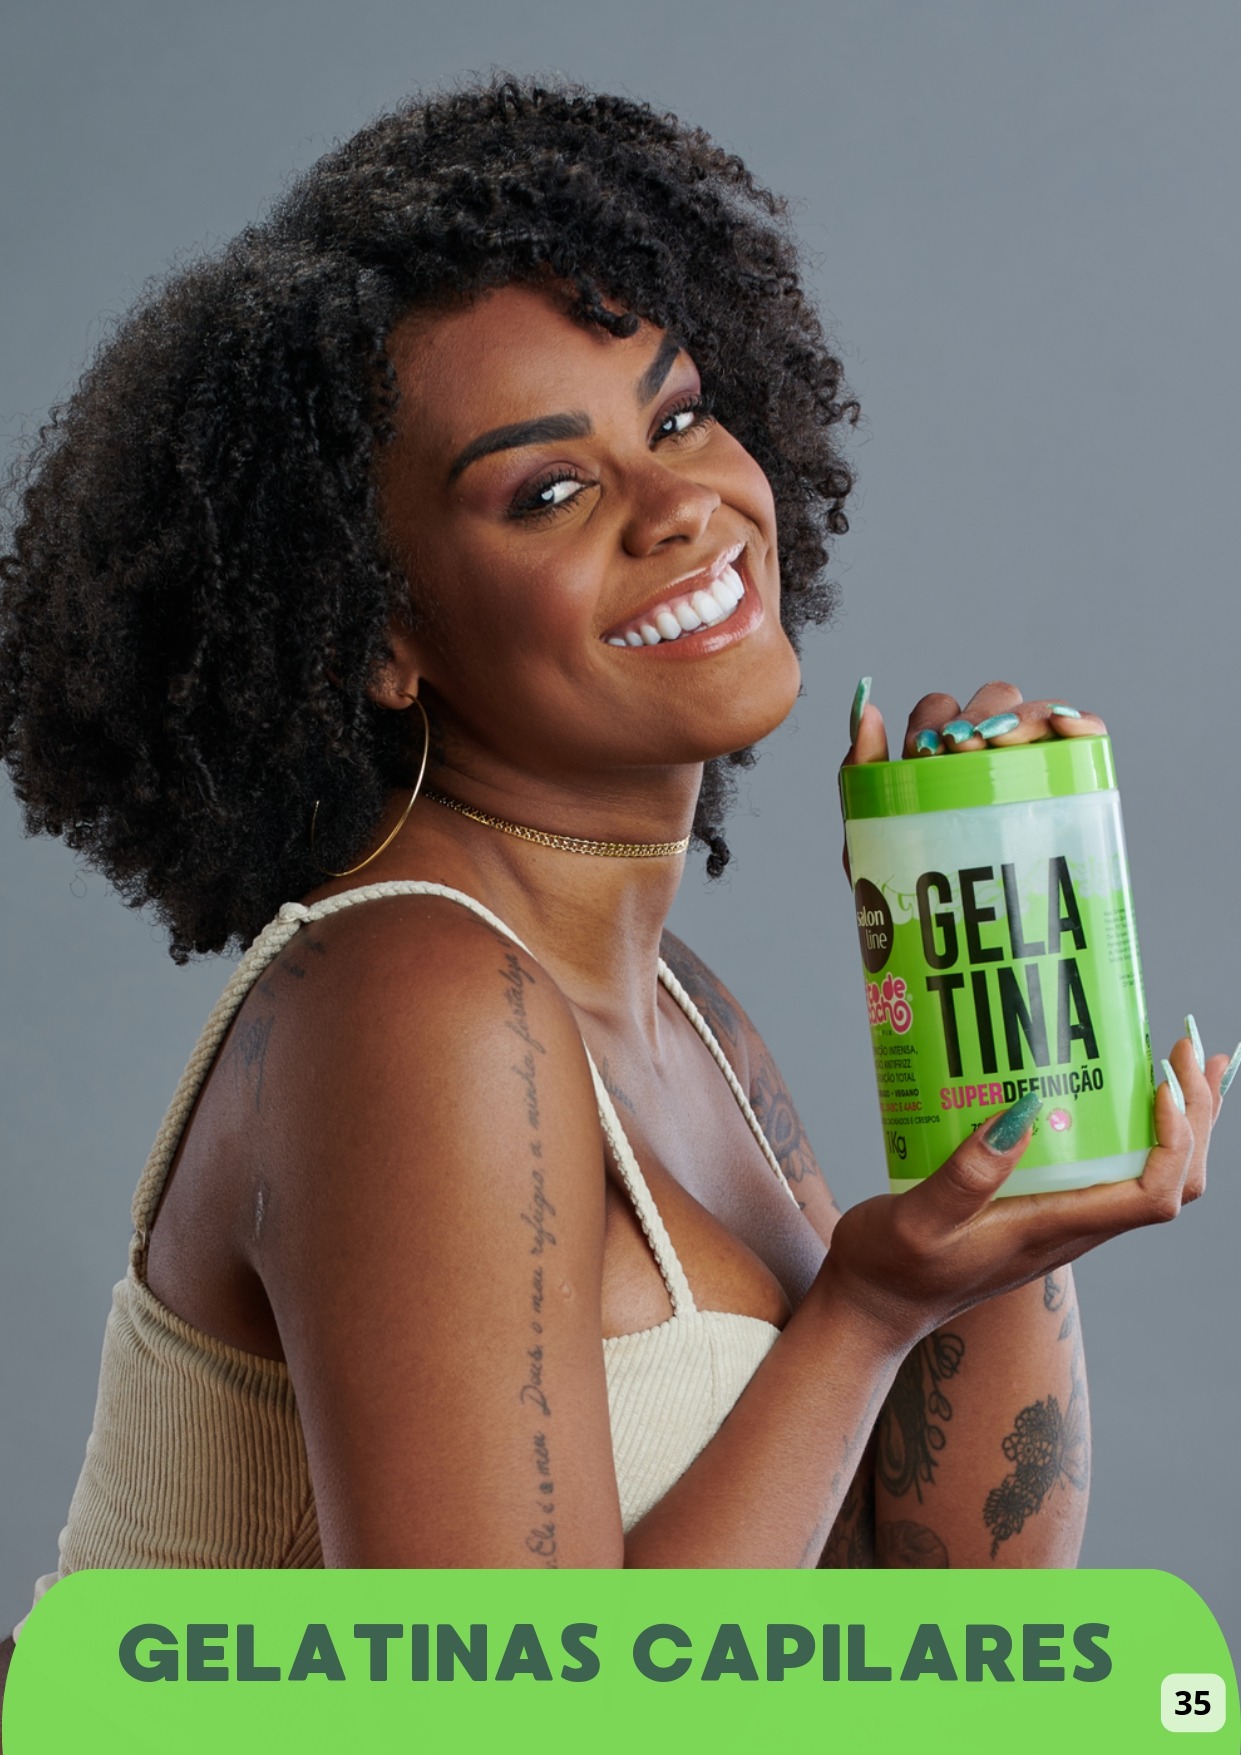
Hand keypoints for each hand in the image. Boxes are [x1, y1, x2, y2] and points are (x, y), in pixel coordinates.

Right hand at [819, 1025, 1225, 1349]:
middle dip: (1197, 1116)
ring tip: (1178, 1061)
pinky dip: (1136, 1130)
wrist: (875, 1308)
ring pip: (1151, 1177)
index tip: (1162, 1080)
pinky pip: (1114, 1172)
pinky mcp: (1043, 1210)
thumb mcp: (917, 1219)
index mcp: (1052, 1231)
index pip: (1154, 1194)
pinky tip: (1115, 1094)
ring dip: (1179, 1121)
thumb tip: (1021, 1115)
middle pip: (1173, 1183)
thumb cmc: (891, 1268)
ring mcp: (1061, 1221)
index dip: (1175, 1138)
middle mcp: (1071, 1229)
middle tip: (1187, 1047)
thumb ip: (966, 1175)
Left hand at [841, 678, 1105, 881]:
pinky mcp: (1070, 785)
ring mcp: (1029, 767)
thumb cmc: (906, 889)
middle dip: (981, 715)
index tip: (927, 749)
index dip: (936, 717)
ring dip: (1022, 716)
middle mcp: (986, 753)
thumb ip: (862, 774)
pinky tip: (1064, 730)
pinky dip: (1080, 722)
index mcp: (938, 756)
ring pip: (1036, 713)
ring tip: (1002, 747)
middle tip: (964, 748)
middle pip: (994, 702)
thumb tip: (867, 711)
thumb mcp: (873, 834)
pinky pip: (1083, 738)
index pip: (942, 709)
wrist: (955, 951)